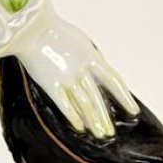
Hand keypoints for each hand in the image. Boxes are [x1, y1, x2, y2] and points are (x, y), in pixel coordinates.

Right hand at [15, 16, 137, 139]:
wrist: (31, 28)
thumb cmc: (52, 30)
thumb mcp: (80, 41)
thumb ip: (90, 57)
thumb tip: (98, 68)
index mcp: (92, 57)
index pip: (114, 81)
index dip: (124, 97)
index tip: (132, 110)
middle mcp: (83, 70)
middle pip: (98, 98)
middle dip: (105, 117)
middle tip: (110, 133)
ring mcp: (67, 78)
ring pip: (84, 105)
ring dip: (93, 121)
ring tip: (98, 134)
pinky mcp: (50, 84)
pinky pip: (65, 104)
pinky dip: (73, 116)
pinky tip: (79, 127)